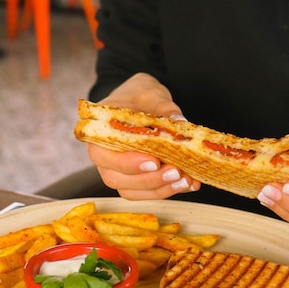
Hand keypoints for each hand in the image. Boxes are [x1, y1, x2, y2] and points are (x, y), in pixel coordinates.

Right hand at [87, 73, 200, 199]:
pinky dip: (169, 190)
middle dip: (149, 180)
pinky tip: (189, 183)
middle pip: (118, 179)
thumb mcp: (150, 94)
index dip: (127, 163)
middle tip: (175, 172)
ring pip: (133, 191)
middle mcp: (104, 158)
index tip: (153, 161)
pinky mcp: (135, 181)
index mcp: (99, 135)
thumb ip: (163, 107)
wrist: (141, 103)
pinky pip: (147, 192)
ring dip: (161, 189)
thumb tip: (180, 122)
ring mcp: (119, 172)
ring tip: (186, 180)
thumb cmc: (138, 97)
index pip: (102, 156)